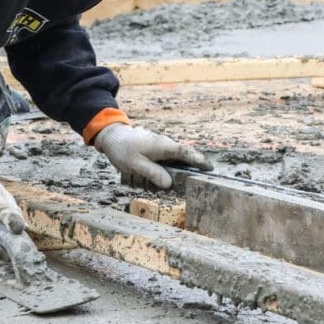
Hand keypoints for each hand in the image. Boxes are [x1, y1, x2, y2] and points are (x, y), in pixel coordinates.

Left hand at [94, 123, 211, 188]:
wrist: (112, 137)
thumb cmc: (123, 150)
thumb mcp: (135, 164)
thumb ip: (152, 173)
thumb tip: (169, 184)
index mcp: (163, 146)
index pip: (186, 153)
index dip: (199, 160)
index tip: (210, 169)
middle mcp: (166, 145)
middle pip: (182, 162)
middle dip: (179, 175)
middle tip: (165, 186)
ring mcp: (162, 148)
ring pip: (171, 166)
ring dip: (162, 176)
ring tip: (142, 179)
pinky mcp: (157, 152)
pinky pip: (163, 164)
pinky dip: (157, 173)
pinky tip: (142, 177)